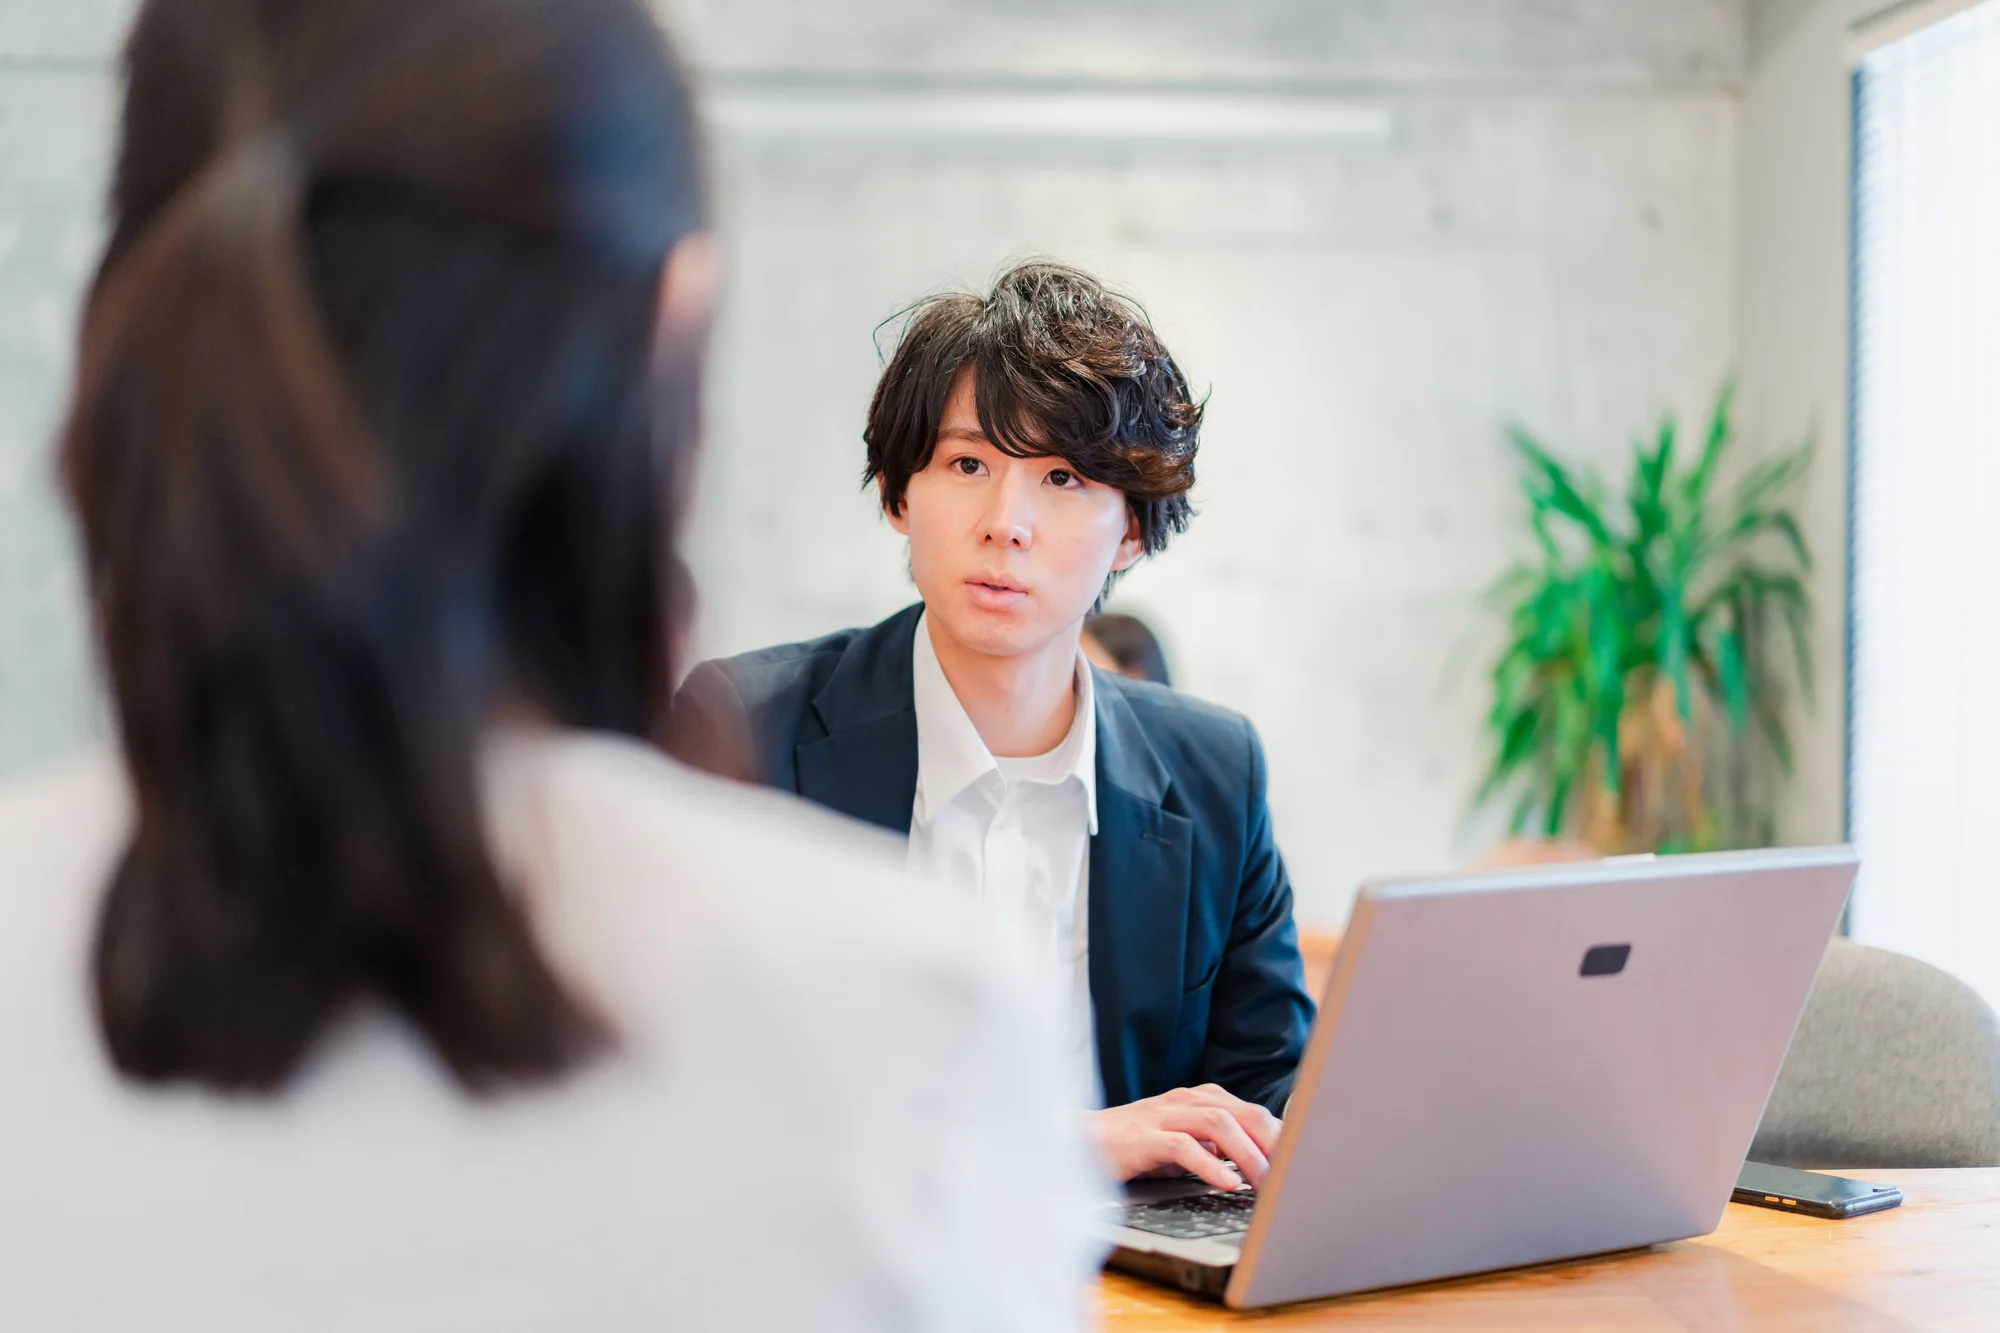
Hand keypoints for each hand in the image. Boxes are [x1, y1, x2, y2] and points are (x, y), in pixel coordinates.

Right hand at [1088, 1084, 1282, 1191]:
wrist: (1079, 1142)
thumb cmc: (1134, 1146)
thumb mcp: (1182, 1144)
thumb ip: (1215, 1147)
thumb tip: (1257, 1166)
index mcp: (1198, 1100)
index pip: (1251, 1112)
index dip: (1280, 1136)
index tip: (1302, 1162)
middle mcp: (1184, 1100)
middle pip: (1242, 1113)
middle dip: (1273, 1143)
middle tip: (1293, 1174)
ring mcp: (1163, 1116)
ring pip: (1218, 1124)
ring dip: (1248, 1155)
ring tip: (1266, 1184)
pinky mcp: (1142, 1137)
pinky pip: (1182, 1146)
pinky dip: (1209, 1165)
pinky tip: (1226, 1184)